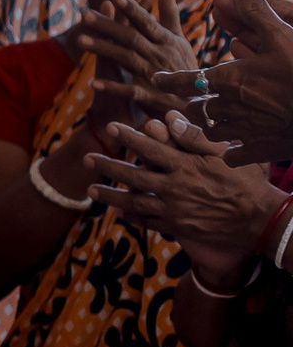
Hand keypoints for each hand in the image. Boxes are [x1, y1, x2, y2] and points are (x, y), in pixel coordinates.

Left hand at [81, 0, 197, 114]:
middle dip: (108, 25)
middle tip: (84, 14)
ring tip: (79, 40)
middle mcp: (160, 54)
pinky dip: (112, 87)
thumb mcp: (178, 38)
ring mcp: (155, 76)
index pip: (147, 22)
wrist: (198, 103)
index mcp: (166, 40)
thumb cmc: (184, 65)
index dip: (132, 9)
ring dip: (104, 49)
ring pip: (127, 59)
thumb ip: (170, 12)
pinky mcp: (151, 97)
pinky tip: (92, 83)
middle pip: (131, 37)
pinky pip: (130, 91)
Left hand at [87, 110, 281, 279]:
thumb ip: (195, 137)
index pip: (150, 148)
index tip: (110, 127)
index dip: (128, 137)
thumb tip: (170, 120)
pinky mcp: (178, 227)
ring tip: (91, 191)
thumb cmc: (245, 182)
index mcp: (185, 166)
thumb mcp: (224, 155)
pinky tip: (120, 212)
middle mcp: (174, 188)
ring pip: (134, 202)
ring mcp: (173, 210)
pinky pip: (149, 222)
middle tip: (86, 159)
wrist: (259, 219)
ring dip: (110, 195)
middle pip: (132, 176)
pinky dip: (132, 217)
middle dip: (107, 166)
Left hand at [182, 0, 292, 165]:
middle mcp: (228, 108)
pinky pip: (232, 156)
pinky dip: (229, 151)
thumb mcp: (281, 36)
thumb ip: (255, 13)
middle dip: (191, 105)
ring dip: (208, 127)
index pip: (187, 79)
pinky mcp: (260, 151)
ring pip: (210, 132)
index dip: (170, 79)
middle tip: (190, 103)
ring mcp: (243, 132)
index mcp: (228, 80)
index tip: (157, 78)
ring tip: (211, 122)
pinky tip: (232, 148)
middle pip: (195, 109)